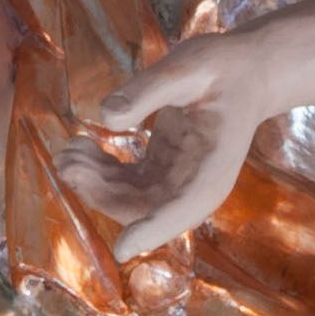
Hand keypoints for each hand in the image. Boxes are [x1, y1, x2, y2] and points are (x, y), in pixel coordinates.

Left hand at [59, 26, 284, 253]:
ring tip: (70, 151)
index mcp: (212, 169)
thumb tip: (105, 116)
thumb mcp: (187, 66)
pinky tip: (83, 146)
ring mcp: (175, 183)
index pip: (182, 211)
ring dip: (93, 185)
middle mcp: (193, 188)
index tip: (121, 249)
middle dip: (101, 194)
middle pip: (142, 210)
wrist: (245, 73)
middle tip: (69, 160)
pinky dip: (99, 173)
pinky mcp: (160, 173)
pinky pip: (124, 185)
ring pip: (127, 202)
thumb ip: (147, 91)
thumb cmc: (225, 68)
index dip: (151, 232)